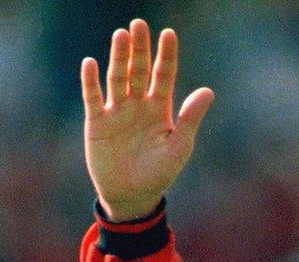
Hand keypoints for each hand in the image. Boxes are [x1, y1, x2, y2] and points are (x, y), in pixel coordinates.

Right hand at [81, 17, 213, 221]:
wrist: (131, 198)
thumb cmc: (158, 174)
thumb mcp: (178, 148)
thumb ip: (190, 119)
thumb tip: (208, 91)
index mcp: (160, 108)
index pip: (164, 75)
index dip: (166, 56)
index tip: (168, 34)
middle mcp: (138, 104)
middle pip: (139, 70)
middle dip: (140, 49)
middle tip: (139, 25)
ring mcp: (117, 111)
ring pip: (118, 78)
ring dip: (118, 57)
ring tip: (121, 36)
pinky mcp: (97, 122)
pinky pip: (93, 98)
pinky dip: (91, 82)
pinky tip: (90, 63)